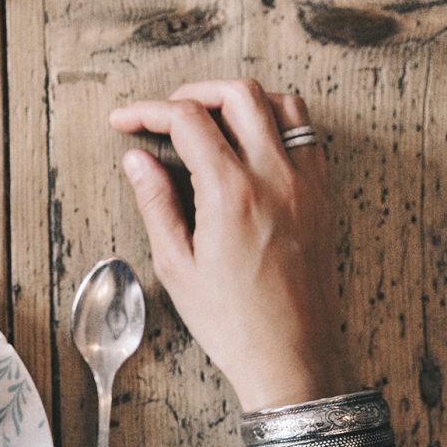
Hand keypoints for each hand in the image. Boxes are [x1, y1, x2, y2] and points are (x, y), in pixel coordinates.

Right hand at [109, 78, 351, 412]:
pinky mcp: (321, 195)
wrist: (291, 354)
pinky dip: (275, 122)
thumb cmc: (231, 319)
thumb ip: (155, 202)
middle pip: (238, 95)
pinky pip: (306, 134)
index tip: (124, 122)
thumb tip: (137, 159)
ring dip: (239, 102)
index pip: (187, 120)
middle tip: (164, 114)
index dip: (148, 111)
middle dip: (193, 93)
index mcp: (230, 193)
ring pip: (280, 103)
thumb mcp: (175, 264)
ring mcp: (305, 182)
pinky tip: (249, 145)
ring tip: (209, 121)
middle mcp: (274, 177)